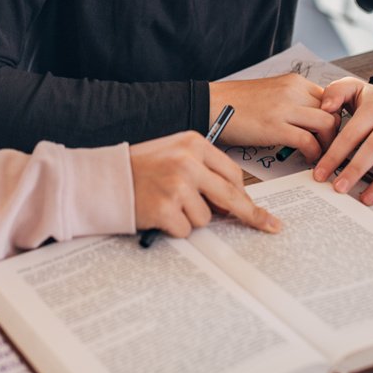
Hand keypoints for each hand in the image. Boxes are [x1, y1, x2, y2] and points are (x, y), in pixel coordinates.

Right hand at [129, 131, 280, 238]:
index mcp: (193, 143)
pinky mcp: (166, 209)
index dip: (243, 195)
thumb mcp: (173, 154)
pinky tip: (158, 214)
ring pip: (206, 217)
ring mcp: (177, 186)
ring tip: (167, 204)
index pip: (232, 173)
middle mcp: (188, 162)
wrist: (103, 179)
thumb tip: (230, 202)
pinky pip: (185, 229)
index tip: (259, 209)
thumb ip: (203, 170)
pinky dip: (174, 228)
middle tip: (269, 225)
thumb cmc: (139, 168)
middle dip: (251, 214)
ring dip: (190, 218)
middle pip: (230, 196)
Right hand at [209, 74, 339, 161]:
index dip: (336, 118)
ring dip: (329, 145)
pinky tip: (307, 160)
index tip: (332, 133)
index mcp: (294, 81)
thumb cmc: (237, 103)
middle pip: (334, 112)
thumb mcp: (271, 93)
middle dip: (337, 134)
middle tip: (330, 148)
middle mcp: (294, 90)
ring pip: (328, 125)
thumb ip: (293, 101)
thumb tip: (311, 121)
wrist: (210, 104)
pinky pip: (309, 141)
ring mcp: (285, 107)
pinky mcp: (275, 126)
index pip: (332, 98)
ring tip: (321, 157)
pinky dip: (313, 154)